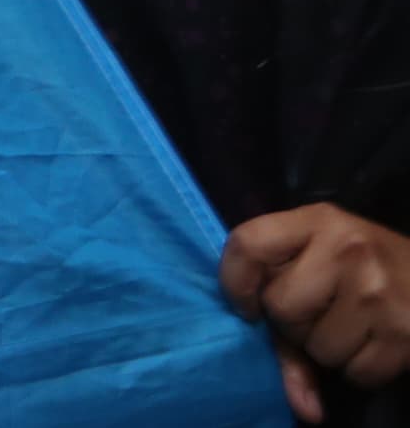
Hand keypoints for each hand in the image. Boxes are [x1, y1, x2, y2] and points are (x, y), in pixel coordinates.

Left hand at [224, 205, 409, 420]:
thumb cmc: (369, 269)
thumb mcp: (327, 264)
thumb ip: (285, 315)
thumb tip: (302, 406)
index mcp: (318, 221)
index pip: (247, 244)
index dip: (235, 283)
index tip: (248, 306)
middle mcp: (346, 250)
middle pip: (280, 307)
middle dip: (294, 323)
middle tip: (321, 313)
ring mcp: (377, 291)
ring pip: (318, 348)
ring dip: (329, 350)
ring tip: (353, 325)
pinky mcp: (402, 332)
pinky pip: (355, 373)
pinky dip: (361, 369)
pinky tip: (376, 342)